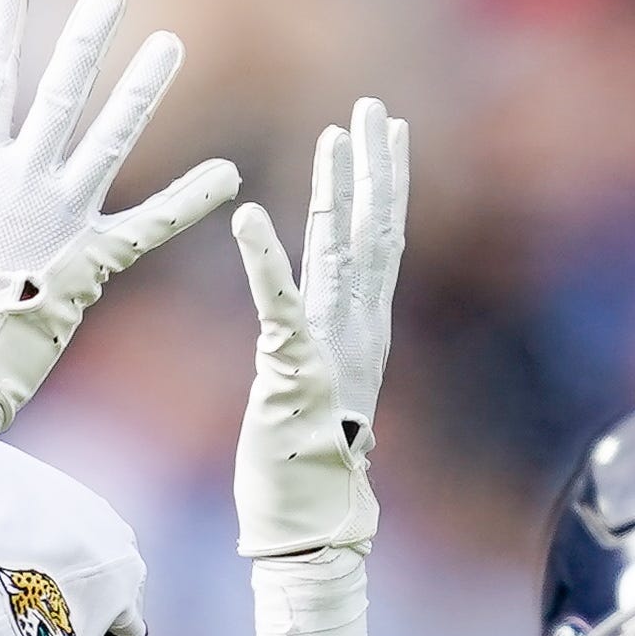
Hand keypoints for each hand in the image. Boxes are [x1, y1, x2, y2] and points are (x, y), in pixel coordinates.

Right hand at [0, 0, 237, 496]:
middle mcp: (24, 184)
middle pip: (60, 94)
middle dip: (87, 39)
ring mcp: (64, 220)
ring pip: (112, 141)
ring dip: (143, 90)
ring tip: (171, 45)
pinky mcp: (95, 261)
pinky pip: (151, 225)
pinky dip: (190, 200)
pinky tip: (228, 174)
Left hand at [234, 97, 408, 635]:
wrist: (311, 526)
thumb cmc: (300, 468)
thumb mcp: (312, 391)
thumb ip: (315, 348)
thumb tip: (312, 330)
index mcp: (358, 330)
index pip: (377, 242)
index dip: (382, 183)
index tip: (384, 131)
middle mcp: (356, 330)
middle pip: (375, 232)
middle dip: (376, 167)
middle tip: (375, 109)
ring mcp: (332, 347)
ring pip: (344, 253)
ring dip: (340, 190)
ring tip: (336, 135)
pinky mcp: (295, 369)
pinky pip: (280, 303)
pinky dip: (266, 258)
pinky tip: (250, 213)